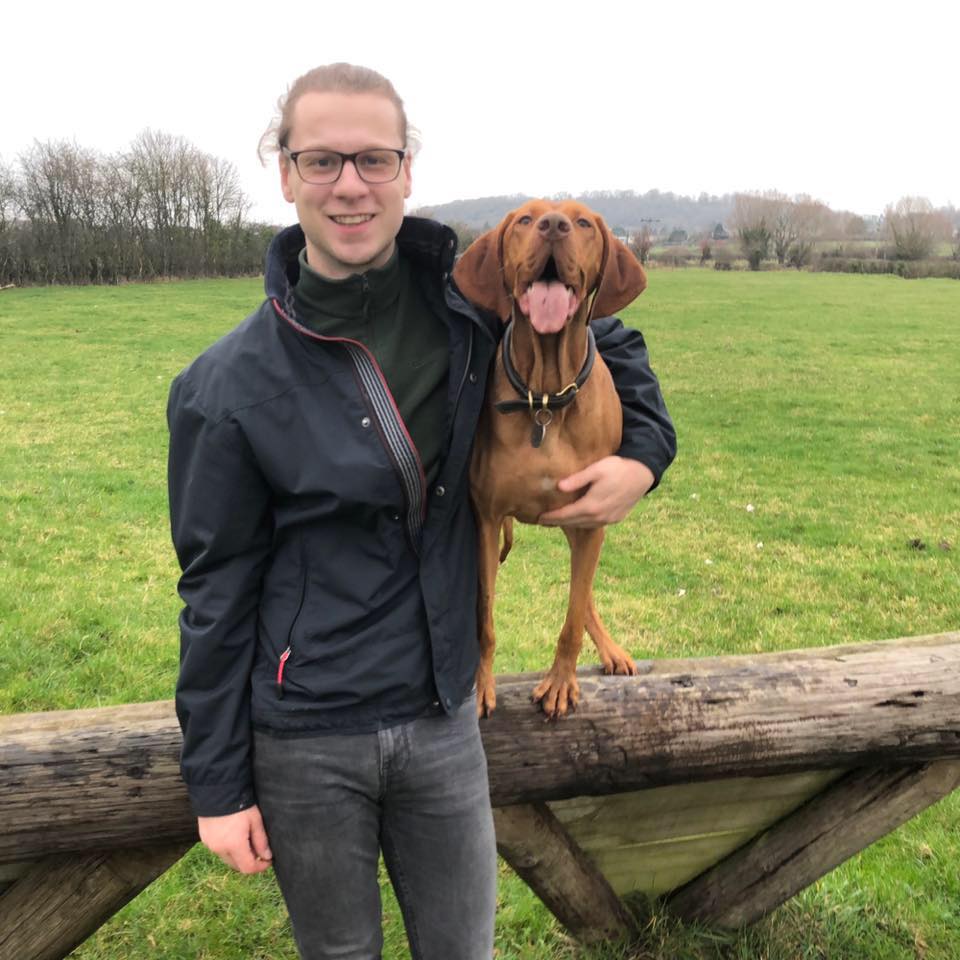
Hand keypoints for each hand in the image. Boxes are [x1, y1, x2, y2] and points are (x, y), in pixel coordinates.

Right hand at [198, 805, 272, 874]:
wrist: (217, 790)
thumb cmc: (239, 804)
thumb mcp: (255, 820)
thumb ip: (261, 841)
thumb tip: (267, 856)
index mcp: (234, 845)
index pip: (248, 868)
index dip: (260, 868)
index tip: (268, 861)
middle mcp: (220, 849)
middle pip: (237, 866)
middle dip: (249, 862)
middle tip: (259, 850)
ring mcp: (210, 845)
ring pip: (227, 858)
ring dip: (238, 855)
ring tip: (246, 840)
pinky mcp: (204, 839)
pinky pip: (218, 850)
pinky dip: (227, 848)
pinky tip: (233, 835)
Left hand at [539, 456, 654, 527]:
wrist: (642, 474)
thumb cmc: (617, 468)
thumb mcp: (596, 469)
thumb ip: (577, 479)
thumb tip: (558, 487)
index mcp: (591, 505)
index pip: (566, 515)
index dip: (552, 517)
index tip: (539, 517)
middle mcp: (599, 516)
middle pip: (573, 522)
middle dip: (558, 522)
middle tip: (544, 520)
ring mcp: (608, 519)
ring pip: (584, 525)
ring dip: (570, 524)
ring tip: (558, 520)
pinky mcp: (616, 518)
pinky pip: (594, 524)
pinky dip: (583, 522)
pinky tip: (578, 518)